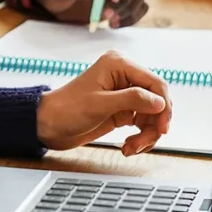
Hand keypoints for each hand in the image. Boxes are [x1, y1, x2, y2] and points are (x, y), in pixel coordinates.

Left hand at [35, 50, 170, 153]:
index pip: (155, 83)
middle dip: (154, 124)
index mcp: (119, 64)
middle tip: (143, 143)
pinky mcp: (122, 110)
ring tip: (131, 147)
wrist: (48, 126)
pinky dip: (141, 137)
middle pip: (157, 100)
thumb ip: (132, 100)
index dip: (163, 106)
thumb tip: (160, 102)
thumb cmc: (67, 110)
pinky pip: (143, 123)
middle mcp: (124, 76)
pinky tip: (128, 147)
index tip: (162, 129)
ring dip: (147, 134)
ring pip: (152, 114)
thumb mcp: (100, 104)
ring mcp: (124, 94)